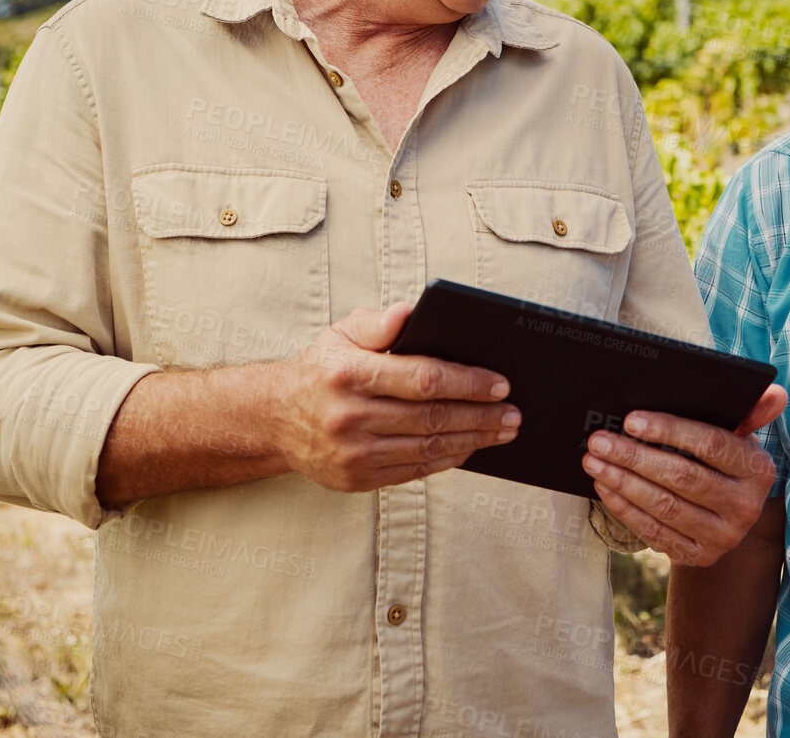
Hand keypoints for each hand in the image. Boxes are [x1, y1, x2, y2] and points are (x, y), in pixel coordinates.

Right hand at [272, 304, 519, 491]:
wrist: (275, 420)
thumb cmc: (322, 370)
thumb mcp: (341, 334)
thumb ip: (378, 323)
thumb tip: (408, 312)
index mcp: (349, 374)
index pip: (422, 378)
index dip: (467, 382)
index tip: (500, 383)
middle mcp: (349, 416)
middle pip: (431, 418)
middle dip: (481, 415)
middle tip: (514, 413)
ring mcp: (352, 452)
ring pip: (427, 448)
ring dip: (473, 440)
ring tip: (502, 431)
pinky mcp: (356, 478)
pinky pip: (413, 471)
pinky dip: (447, 460)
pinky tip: (470, 448)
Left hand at [582, 384, 787, 566]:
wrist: (725, 516)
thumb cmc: (722, 461)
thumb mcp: (739, 435)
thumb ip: (751, 410)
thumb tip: (775, 391)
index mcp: (758, 469)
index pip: (710, 444)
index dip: (669, 430)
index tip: (630, 420)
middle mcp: (747, 507)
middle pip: (682, 476)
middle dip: (634, 456)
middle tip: (598, 441)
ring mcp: (724, 537)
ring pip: (664, 506)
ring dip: (623, 481)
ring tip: (594, 461)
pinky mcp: (701, 557)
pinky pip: (656, 532)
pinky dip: (625, 507)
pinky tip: (606, 487)